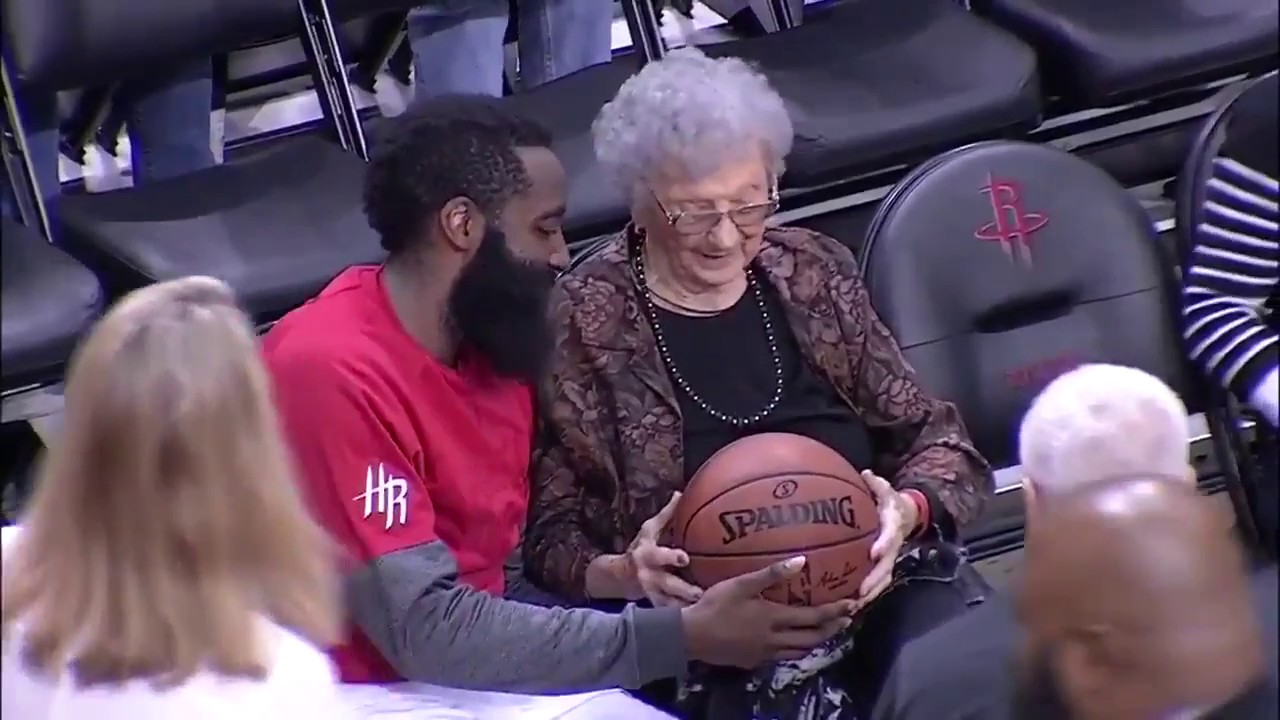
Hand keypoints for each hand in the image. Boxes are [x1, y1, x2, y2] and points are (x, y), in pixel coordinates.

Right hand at [626, 492, 703, 606]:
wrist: (617, 577)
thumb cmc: (639, 549)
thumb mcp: (649, 531)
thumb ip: (666, 515)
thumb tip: (682, 493)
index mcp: (647, 555)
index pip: (659, 555)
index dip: (671, 557)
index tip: (684, 558)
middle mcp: (648, 576)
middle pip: (668, 585)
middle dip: (684, 590)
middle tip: (701, 593)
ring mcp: (652, 594)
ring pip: (671, 604)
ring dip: (687, 606)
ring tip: (706, 608)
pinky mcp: (655, 607)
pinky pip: (671, 615)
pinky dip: (685, 616)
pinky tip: (701, 618)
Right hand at [682, 556, 855, 667]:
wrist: (692, 636)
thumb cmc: (716, 605)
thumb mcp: (742, 584)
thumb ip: (772, 574)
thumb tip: (802, 561)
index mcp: (774, 618)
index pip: (814, 618)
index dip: (835, 611)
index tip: (852, 604)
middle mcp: (775, 639)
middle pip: (813, 638)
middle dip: (832, 629)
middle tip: (846, 619)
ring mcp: (765, 653)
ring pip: (800, 651)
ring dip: (816, 641)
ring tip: (825, 631)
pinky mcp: (754, 661)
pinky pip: (782, 656)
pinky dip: (795, 648)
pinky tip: (792, 641)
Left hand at [856, 470, 919, 609]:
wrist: (906, 516)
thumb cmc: (890, 502)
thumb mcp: (885, 489)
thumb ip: (876, 484)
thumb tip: (865, 473)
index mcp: (893, 526)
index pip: (890, 536)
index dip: (883, 544)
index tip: (873, 553)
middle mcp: (893, 547)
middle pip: (886, 568)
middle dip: (874, 581)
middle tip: (860, 593)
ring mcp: (889, 560)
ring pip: (882, 581)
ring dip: (869, 594)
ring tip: (852, 607)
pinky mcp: (882, 568)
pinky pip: (875, 583)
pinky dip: (864, 595)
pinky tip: (846, 605)